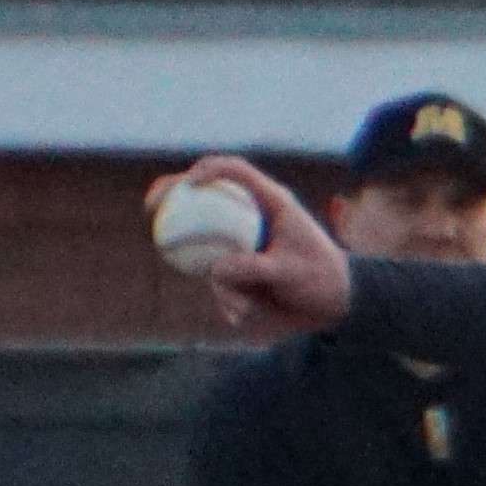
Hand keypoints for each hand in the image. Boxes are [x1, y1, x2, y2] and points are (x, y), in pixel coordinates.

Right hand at [145, 156, 350, 338]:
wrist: (333, 307)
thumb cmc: (322, 281)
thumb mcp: (292, 273)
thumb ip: (255, 268)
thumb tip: (215, 269)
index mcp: (271, 202)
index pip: (235, 172)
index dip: (209, 169)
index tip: (190, 183)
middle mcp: (250, 217)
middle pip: (203, 194)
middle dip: (171, 191)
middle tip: (151, 207)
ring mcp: (238, 242)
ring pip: (205, 246)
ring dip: (219, 281)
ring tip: (244, 307)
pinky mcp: (234, 267)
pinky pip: (215, 279)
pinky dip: (226, 299)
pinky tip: (240, 316)